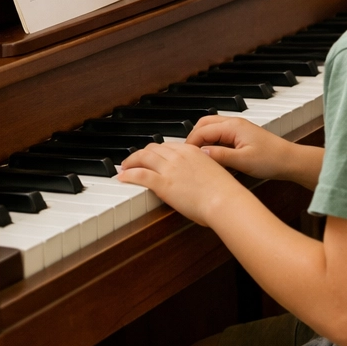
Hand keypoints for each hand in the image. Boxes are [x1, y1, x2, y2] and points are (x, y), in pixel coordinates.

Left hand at [118, 141, 240, 225]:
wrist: (223, 199)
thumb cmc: (222, 191)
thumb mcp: (212, 172)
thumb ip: (200, 169)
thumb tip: (197, 176)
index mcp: (192, 151)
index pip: (167, 146)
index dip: (156, 151)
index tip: (151, 156)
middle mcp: (179, 155)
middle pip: (153, 148)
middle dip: (141, 153)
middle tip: (134, 160)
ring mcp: (170, 168)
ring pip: (143, 157)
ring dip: (131, 161)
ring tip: (124, 167)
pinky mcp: (163, 183)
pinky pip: (140, 174)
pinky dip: (129, 174)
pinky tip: (123, 176)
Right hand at [187, 116, 303, 180]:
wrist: (288, 160)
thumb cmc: (270, 159)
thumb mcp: (243, 161)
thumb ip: (220, 156)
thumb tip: (200, 153)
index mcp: (233, 126)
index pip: (202, 130)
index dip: (190, 144)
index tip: (183, 158)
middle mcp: (234, 123)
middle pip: (204, 124)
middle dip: (192, 138)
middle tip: (186, 157)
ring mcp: (237, 128)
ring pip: (211, 128)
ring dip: (201, 139)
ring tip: (195, 157)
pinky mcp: (240, 135)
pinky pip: (219, 134)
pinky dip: (210, 141)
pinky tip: (209, 155)